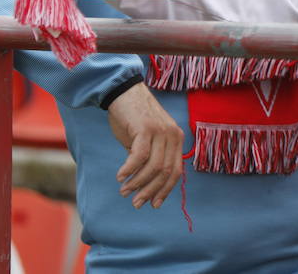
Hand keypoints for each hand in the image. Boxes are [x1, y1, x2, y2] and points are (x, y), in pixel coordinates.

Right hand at [107, 82, 184, 209]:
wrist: (124, 92)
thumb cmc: (133, 119)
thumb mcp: (147, 140)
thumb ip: (151, 158)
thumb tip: (146, 186)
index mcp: (176, 139)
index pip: (176, 171)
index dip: (165, 190)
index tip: (154, 204)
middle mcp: (173, 135)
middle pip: (165, 171)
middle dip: (150, 191)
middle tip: (136, 203)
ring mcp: (161, 131)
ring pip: (153, 166)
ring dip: (137, 183)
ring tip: (124, 191)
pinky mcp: (146, 128)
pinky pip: (139, 155)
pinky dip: (129, 169)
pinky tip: (120, 177)